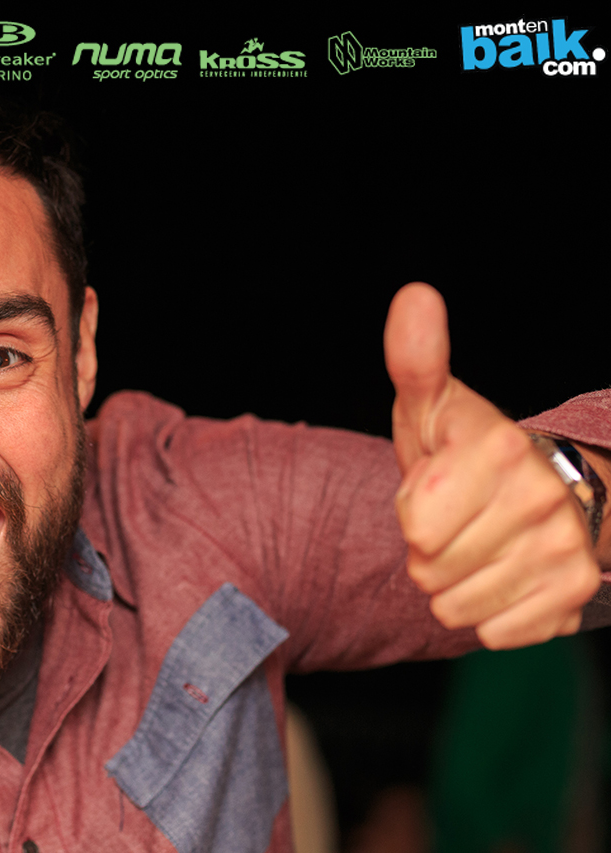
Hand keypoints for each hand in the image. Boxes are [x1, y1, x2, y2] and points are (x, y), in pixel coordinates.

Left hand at [384, 283, 600, 648]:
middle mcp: (541, 497)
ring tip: (475, 547)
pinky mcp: (574, 593)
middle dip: (428, 553)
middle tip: (455, 522)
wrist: (542, 487)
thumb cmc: (466, 447)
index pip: (417, 526)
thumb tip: (414, 296)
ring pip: (457, 607)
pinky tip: (502, 576)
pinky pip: (496, 633)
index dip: (413, 513)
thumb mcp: (432, 403)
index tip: (434, 489)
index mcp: (500, 448)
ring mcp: (564, 548)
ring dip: (452, 586)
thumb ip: (416, 358)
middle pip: (431, 570)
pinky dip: (487, 614)